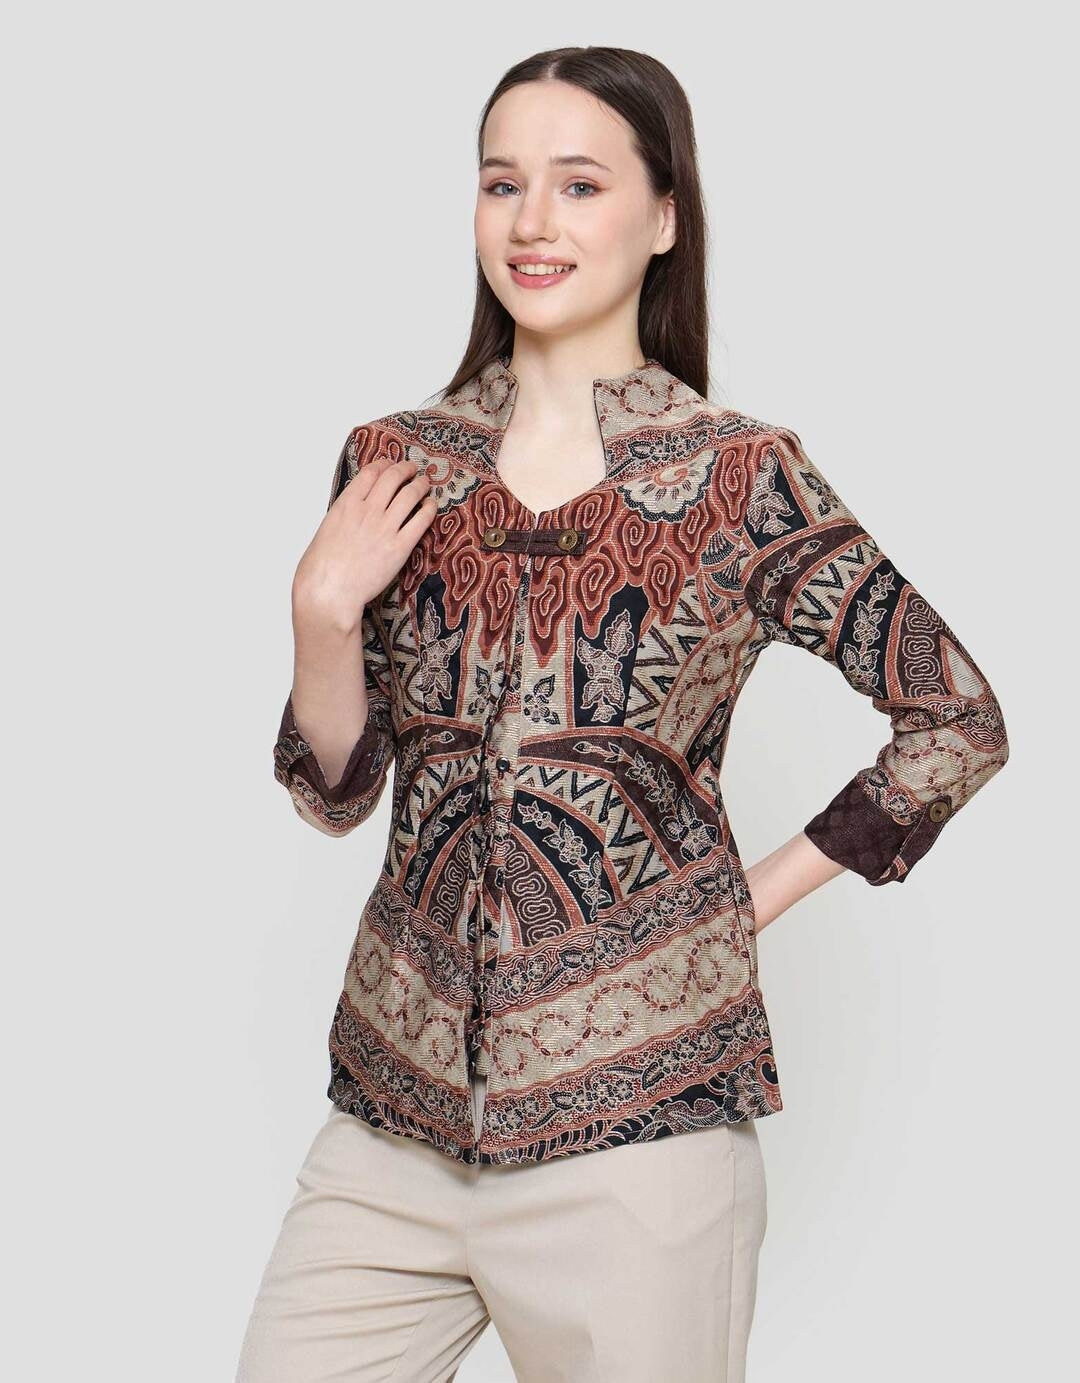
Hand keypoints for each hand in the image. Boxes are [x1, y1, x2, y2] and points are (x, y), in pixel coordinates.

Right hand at [292, 454, 436, 630]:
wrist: (329, 591)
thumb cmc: (321, 566)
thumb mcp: (327, 528)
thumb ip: (345, 513)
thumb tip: (356, 510)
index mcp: (346, 503)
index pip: (371, 472)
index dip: (385, 464)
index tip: (391, 464)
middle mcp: (367, 510)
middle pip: (393, 477)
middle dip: (405, 469)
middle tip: (412, 469)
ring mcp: (385, 528)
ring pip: (410, 494)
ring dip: (420, 484)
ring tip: (425, 483)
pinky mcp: (400, 547)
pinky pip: (421, 520)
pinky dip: (428, 508)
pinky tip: (430, 505)